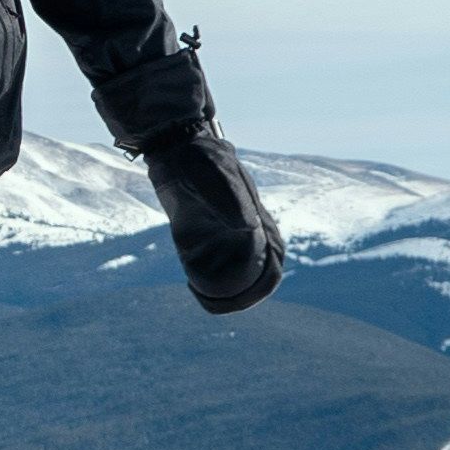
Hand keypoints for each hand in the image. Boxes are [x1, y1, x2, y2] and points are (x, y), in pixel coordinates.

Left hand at [141, 132, 281, 314]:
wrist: (177, 148)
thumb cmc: (199, 160)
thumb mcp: (213, 178)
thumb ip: (230, 201)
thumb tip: (247, 229)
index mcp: (257, 223)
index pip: (272, 264)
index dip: (261, 285)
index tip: (239, 296)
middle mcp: (245, 232)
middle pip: (257, 276)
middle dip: (243, 296)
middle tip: (216, 302)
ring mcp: (223, 235)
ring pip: (235, 274)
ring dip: (225, 291)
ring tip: (203, 296)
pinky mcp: (200, 234)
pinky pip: (208, 265)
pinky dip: (205, 280)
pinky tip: (191, 284)